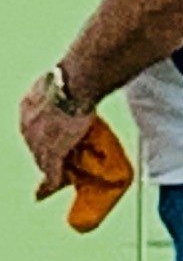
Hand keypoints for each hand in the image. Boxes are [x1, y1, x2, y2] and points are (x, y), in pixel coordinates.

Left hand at [20, 73, 92, 200]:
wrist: (77, 84)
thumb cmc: (72, 77)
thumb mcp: (58, 82)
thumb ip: (61, 91)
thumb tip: (75, 82)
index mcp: (27, 106)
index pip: (32, 128)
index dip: (42, 137)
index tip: (52, 142)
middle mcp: (27, 125)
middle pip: (36, 146)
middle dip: (45, 153)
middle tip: (58, 160)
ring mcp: (38, 140)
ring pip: (41, 159)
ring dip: (50, 167)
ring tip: (60, 174)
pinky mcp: (51, 152)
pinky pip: (51, 170)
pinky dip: (54, 179)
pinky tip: (56, 184)